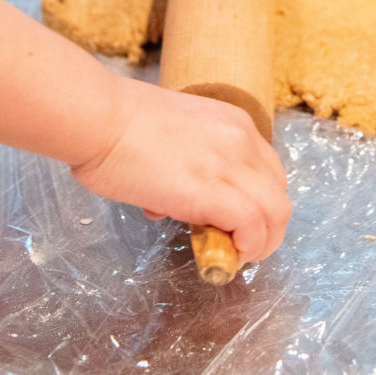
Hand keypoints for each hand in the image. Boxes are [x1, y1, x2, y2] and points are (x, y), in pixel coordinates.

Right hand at [69, 78, 290, 264]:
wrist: (97, 118)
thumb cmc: (114, 124)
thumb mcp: (168, 135)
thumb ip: (182, 165)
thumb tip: (168, 202)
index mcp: (232, 122)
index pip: (267, 170)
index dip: (257, 202)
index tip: (235, 220)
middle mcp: (241, 140)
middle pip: (278, 194)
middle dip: (265, 226)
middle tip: (236, 244)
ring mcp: (229, 165)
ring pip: (276, 213)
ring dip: (260, 243)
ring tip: (233, 256)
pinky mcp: (211, 192)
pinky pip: (252, 227)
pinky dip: (247, 247)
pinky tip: (224, 256)